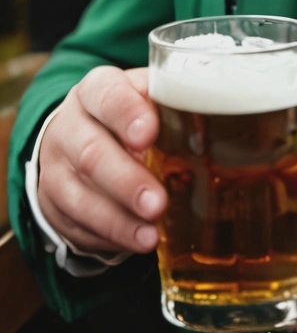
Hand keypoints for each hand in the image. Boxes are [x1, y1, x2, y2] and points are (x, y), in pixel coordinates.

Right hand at [37, 66, 165, 254]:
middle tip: (157, 202)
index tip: (149, 133)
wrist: (78, 134)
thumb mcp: (146, 95)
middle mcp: (68, 126)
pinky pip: (74, 226)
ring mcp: (54, 168)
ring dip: (117, 221)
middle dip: (126, 182)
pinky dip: (107, 238)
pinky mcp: (51, 205)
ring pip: (78, 197)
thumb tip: (209, 113)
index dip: (127, 115)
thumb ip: (170, 101)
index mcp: (95, 90)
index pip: (107, 96)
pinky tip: (134, 242)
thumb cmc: (129, 113)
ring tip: (150, 236)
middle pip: (90, 154)